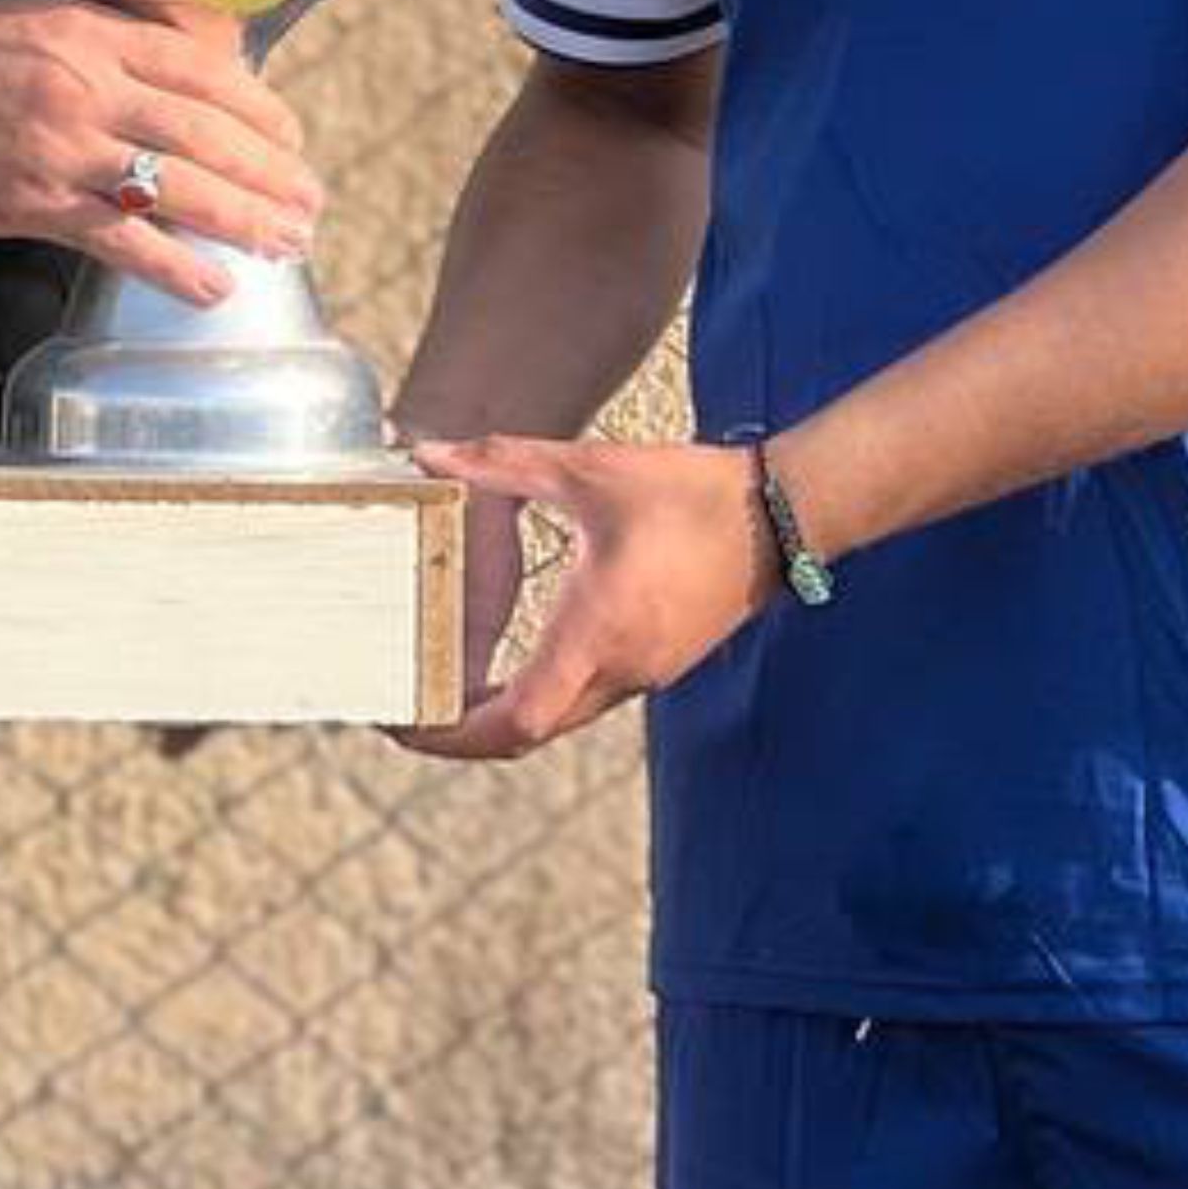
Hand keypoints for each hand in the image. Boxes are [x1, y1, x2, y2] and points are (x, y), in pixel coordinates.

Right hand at [0, 0, 317, 313]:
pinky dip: (174, 266)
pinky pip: (121, 240)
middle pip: (207, 132)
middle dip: (270, 172)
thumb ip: (113, 46)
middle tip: (310, 201)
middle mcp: (89, 89)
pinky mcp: (35, 204)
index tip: (292, 137)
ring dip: (243, 219)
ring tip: (286, 242)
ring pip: (178, 187)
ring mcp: (65, 150)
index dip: (261, 109)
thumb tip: (187, 73)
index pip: (205, 72)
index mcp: (95, 37)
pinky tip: (213, 286)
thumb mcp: (41, 20)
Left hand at [389, 435, 764, 760]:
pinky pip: (584, 701)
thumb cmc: (689, 491)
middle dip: (460, 736)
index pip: (515, 719)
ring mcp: (644, 673)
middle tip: (407, 715)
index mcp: (596, 630)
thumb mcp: (589, 470)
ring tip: (443, 691)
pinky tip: (508, 670)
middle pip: (525, 736)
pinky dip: (537, 698)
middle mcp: (620, 668)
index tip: (405, 722)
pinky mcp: (658, 663)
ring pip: (556, 721)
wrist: (783, 514)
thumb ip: (504, 462)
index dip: (452, 733)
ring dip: (499, 719)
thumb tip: (430, 452)